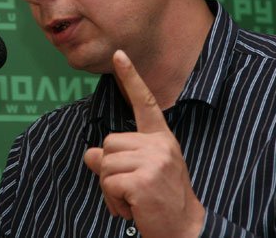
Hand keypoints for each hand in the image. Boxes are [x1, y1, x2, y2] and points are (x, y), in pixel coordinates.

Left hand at [84, 50, 204, 237]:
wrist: (184, 231)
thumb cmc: (161, 201)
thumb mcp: (142, 173)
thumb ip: (119, 157)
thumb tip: (90, 154)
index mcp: (161, 139)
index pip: (144, 103)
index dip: (130, 78)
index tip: (119, 55)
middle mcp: (160, 145)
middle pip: (109, 141)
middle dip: (110, 169)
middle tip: (131, 189)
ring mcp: (153, 161)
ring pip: (105, 162)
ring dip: (110, 188)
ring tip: (132, 200)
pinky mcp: (143, 180)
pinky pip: (108, 182)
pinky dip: (112, 202)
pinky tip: (132, 209)